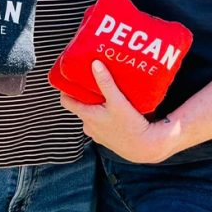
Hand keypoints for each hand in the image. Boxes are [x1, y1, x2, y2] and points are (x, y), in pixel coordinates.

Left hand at [59, 61, 174, 163]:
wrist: (145, 148)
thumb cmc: (130, 126)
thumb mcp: (118, 101)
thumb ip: (106, 83)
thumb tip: (95, 64)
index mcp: (87, 116)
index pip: (66, 101)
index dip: (66, 89)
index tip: (69, 78)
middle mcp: (89, 126)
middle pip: (80, 106)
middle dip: (85, 94)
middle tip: (91, 81)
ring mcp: (98, 133)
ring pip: (92, 114)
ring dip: (96, 105)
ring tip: (104, 93)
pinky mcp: (108, 137)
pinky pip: (101, 122)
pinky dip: (105, 115)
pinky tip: (115, 108)